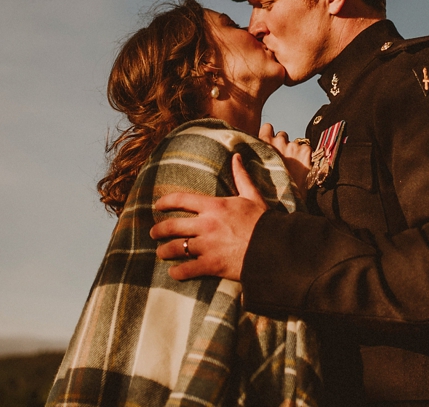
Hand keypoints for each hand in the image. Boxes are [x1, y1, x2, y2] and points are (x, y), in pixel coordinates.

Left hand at [151, 154, 266, 280]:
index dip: (166, 201)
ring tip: (160, 252)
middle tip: (154, 233)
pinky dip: (178, 272)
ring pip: (176, 248)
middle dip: (159, 230)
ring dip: (164, 251)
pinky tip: (174, 272)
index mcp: (214, 206)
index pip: (181, 199)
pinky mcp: (212, 264)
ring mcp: (207, 246)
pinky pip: (187, 269)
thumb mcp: (252, 196)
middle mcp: (206, 225)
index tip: (157, 205)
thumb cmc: (263, 221)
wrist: (274, 247)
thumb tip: (237, 157)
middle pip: (172, 226)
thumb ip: (241, 177)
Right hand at [261, 122, 310, 196]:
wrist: (287, 201)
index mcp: (263, 143)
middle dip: (283, 144)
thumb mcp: (255, 171)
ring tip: (293, 166)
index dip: (270, 134)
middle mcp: (278, 141)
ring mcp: (293, 145)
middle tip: (283, 159)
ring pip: (295, 142)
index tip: (270, 143)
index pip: (268, 127)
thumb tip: (255, 154)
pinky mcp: (306, 151)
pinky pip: (307, 148)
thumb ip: (256, 158)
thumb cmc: (268, 189)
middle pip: (282, 135)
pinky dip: (306, 157)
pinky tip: (302, 168)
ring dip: (294, 151)